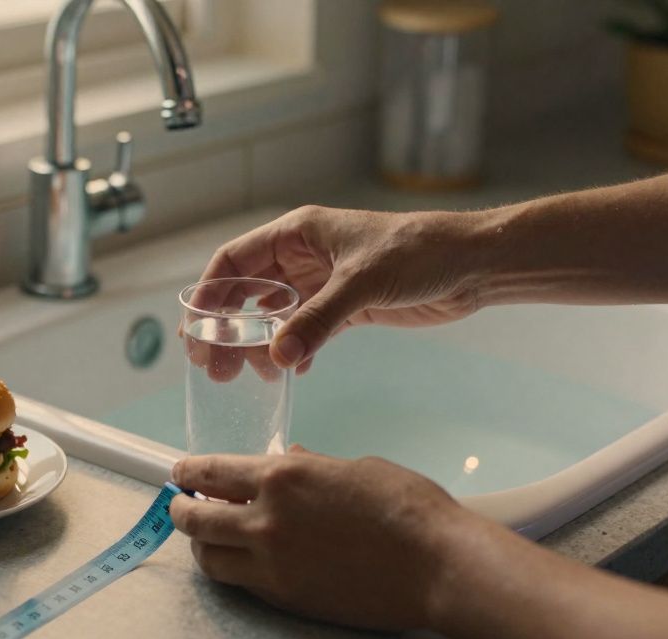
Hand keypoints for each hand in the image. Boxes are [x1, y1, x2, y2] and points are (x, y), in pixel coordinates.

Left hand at [169, 446, 467, 630]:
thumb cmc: (408, 507)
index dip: (188, 472)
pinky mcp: (285, 598)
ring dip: (201, 546)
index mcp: (282, 475)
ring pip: (209, 558)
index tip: (180, 473)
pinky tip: (239, 562)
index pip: (210, 472)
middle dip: (180, 510)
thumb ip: (312, 465)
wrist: (437, 565)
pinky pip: (239, 583)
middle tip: (180, 506)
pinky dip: (230, 570)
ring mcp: (272, 563)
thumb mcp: (355, 468)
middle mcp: (265, 519)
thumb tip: (289, 456)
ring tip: (206, 539)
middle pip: (195, 519)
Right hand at [201, 206, 488, 372]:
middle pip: (248, 292)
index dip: (210, 294)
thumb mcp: (362, 283)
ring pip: (274, 315)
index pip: (235, 260)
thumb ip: (318, 319)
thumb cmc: (420, 252)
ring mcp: (324, 282)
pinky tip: (291, 371)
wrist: (472, 264)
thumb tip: (278, 356)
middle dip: (227, 328)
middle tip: (214, 366)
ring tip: (250, 375)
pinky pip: (306, 330)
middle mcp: (304, 256)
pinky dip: (295, 350)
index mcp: (298, 233)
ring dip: (258, 344)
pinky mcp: (347, 307)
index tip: (196, 330)